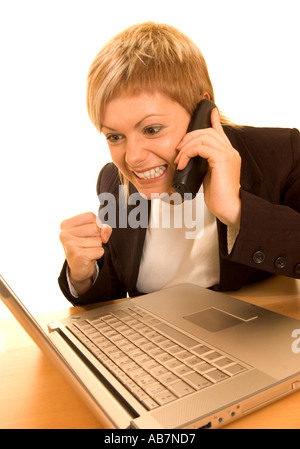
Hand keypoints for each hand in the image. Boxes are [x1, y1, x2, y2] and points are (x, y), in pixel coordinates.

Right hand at [59, 212, 111, 293]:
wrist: (78, 268)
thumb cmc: (85, 246)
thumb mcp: (93, 232)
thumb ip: (103, 227)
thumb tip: (104, 235)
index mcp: (65, 225)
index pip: (90, 216)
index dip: (96, 224)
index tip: (88, 234)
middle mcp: (64, 234)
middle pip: (95, 227)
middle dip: (97, 237)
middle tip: (87, 244)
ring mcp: (70, 245)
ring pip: (98, 240)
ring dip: (97, 247)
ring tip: (87, 251)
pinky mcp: (78, 256)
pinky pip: (100, 250)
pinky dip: (98, 254)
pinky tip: (89, 257)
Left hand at [174, 108, 241, 229]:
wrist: (229, 208)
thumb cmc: (219, 196)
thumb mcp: (209, 176)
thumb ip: (203, 164)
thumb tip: (190, 159)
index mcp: (228, 153)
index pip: (219, 131)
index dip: (213, 119)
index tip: (209, 110)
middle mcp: (230, 150)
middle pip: (206, 131)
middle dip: (188, 138)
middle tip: (178, 151)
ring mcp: (227, 154)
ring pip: (202, 137)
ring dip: (186, 147)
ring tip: (179, 160)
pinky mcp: (222, 159)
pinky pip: (201, 147)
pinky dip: (188, 153)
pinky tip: (183, 163)